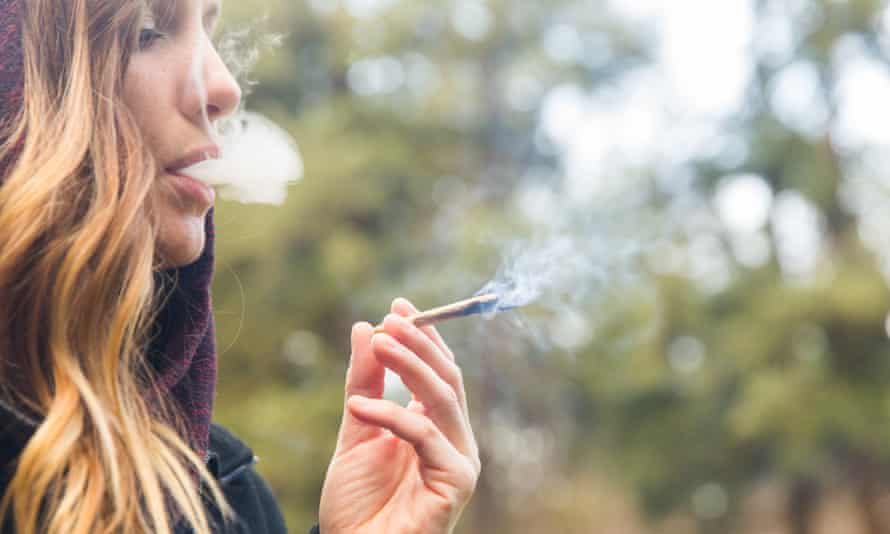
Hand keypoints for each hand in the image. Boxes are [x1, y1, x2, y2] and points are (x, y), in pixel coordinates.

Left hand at [318, 298, 480, 533]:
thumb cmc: (357, 504)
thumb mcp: (355, 431)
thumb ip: (364, 383)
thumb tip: (365, 327)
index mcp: (435, 426)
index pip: (438, 371)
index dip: (423, 335)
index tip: (398, 305)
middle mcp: (453, 439)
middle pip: (447, 377)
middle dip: (421, 343)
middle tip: (392, 318)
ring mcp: (459, 460)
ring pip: (443, 397)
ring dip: (411, 364)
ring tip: (379, 342)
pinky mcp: (456, 481)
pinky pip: (426, 435)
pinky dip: (391, 416)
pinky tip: (357, 407)